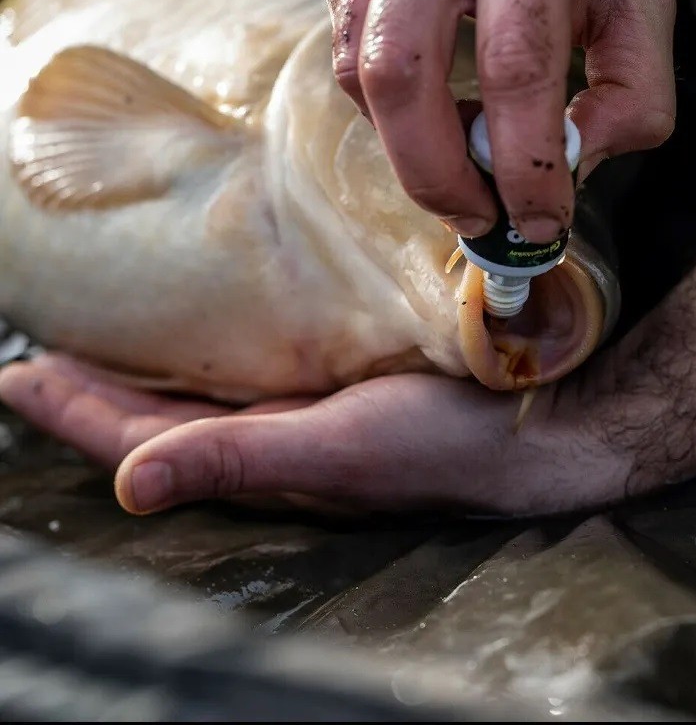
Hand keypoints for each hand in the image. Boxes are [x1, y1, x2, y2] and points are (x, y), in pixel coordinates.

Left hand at [1, 252, 695, 517]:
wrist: (527, 420)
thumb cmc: (440, 440)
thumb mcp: (336, 450)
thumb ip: (235, 461)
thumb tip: (129, 489)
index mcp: (262, 457)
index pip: (141, 438)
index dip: (75, 411)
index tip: (20, 374)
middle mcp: (272, 434)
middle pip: (161, 414)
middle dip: (96, 387)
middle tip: (43, 354)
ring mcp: (303, 406)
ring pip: (203, 387)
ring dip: (149, 366)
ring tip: (107, 335)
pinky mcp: (336, 377)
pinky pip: (252, 361)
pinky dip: (213, 345)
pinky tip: (207, 323)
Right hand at [321, 0, 675, 240]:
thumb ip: (631, 89)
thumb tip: (572, 168)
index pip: (516, 68)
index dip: (525, 167)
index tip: (539, 221)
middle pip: (401, 78)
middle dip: (436, 178)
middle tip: (475, 218)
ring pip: (360, 75)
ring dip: (408, 145)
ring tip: (460, 157)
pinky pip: (350, 55)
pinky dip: (389, 107)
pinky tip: (431, 106)